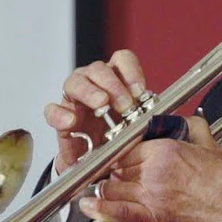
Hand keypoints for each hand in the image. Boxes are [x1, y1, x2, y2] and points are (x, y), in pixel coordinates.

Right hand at [44, 50, 146, 173]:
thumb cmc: (118, 135)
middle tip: (125, 104)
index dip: (131, 71)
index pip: (122, 60)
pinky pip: (53, 109)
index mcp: (115, 79)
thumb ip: (148, 115)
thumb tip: (167, 116)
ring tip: (101, 105)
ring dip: (90, 92)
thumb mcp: (137, 123)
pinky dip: (60, 115)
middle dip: (113, 85)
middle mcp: (93, 83)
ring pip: (75, 82)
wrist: (97, 160)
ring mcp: (74, 98)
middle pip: (98, 69)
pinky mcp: (60, 117)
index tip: (140, 91)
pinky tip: (71, 122)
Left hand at [77, 116, 221, 221]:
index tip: (118, 156)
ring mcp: (151, 194)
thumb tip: (188, 118)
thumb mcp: (210, 145)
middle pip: (118, 166)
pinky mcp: (151, 216)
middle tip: (112, 173)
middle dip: (113, 170)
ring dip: (106, 187)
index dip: (122, 152)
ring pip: (113, 186)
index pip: (129, 147)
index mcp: (166, 150)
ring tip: (103, 188)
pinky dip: (101, 209)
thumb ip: (194, 127)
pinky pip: (118, 211)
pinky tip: (89, 205)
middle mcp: (154, 170)